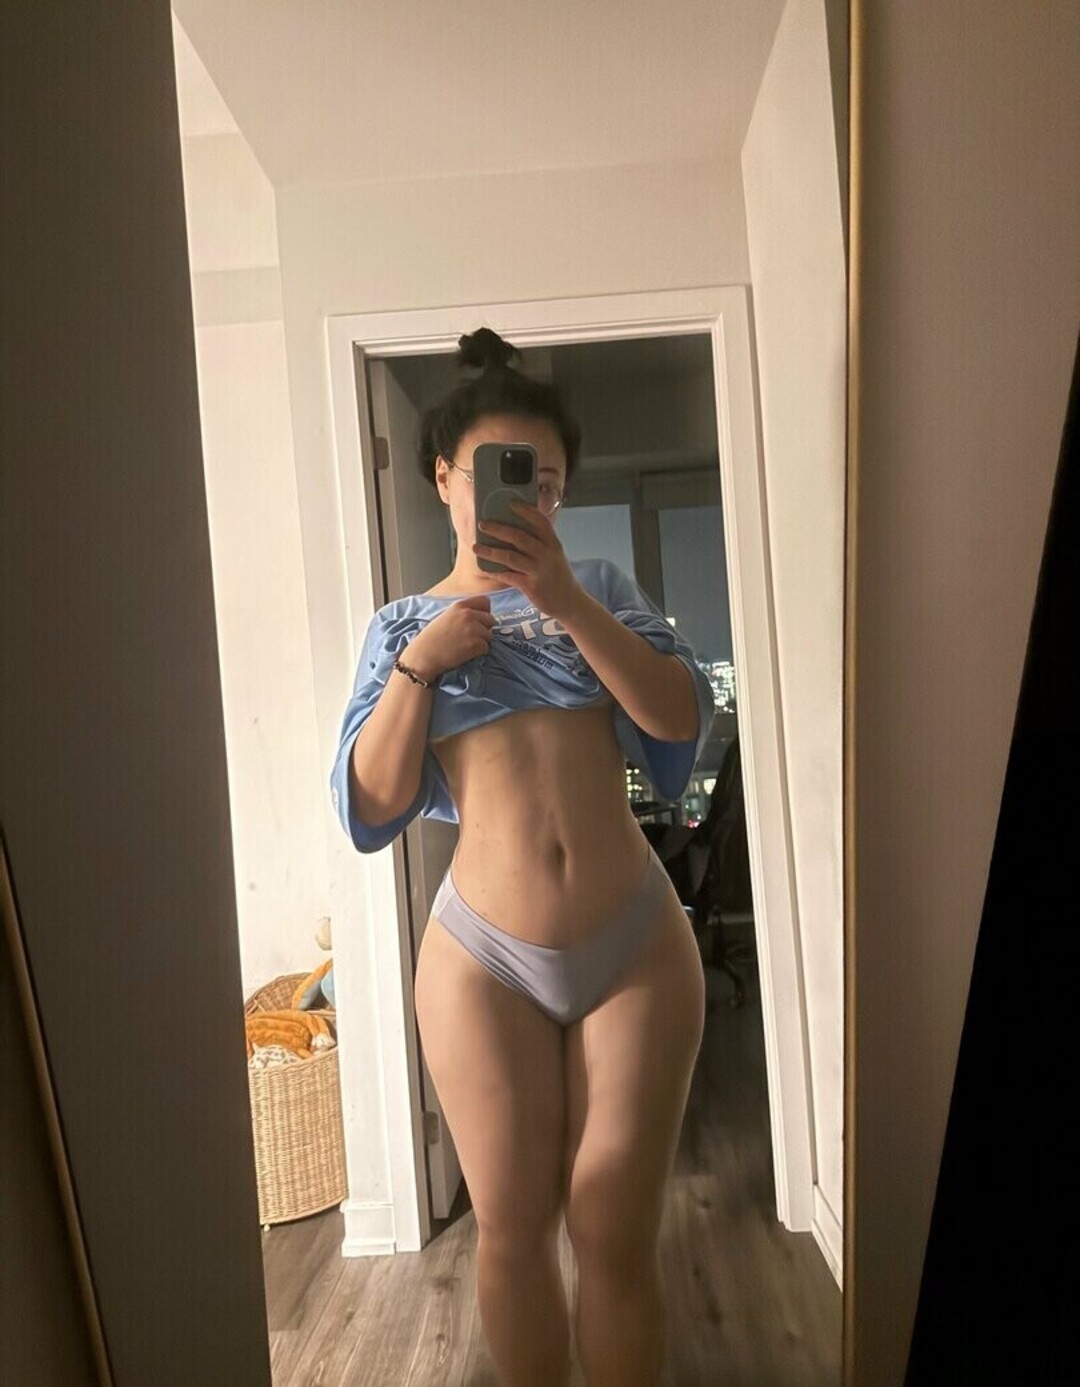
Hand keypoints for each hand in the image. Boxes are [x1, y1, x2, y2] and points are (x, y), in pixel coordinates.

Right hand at [402, 595, 497, 679]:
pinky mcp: (476, 645)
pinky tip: (465, 653)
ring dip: (481, 642)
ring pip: (489, 635)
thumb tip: (479, 617)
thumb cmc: (431, 639)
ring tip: (464, 646)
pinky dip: (478, 653)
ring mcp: (474, 630)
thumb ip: (462, 613)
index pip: (485, 601)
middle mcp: (468, 614)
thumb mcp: (445, 617)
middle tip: (469, 637)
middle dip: (484, 628)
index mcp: (460, 605)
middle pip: (491, 619)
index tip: (478, 620)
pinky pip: (486, 648)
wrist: (423, 656)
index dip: (484, 612)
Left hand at [472, 502, 583, 620]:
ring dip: (491, 551)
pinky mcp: (532, 586)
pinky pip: (509, 576)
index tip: (511, 503)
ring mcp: (539, 571)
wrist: (570, 602)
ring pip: (510, 557)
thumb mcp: (555, 556)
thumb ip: (540, 544)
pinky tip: (486, 568)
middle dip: (498, 529)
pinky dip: (496, 571)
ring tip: (476, 547)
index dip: (525, 511)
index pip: (540, 521)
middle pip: (520, 537)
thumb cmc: (559, 577)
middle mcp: (547, 555)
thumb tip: (514, 533)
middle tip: (482, 524)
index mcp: (553, 544)